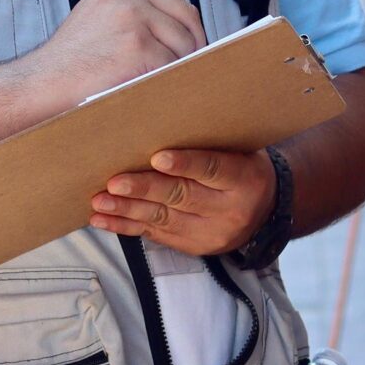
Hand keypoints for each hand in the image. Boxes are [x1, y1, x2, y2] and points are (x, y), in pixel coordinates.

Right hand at [10, 0, 204, 110]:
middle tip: (190, 62)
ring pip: (185, 40)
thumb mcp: (96, 21)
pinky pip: (174, 64)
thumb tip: (174, 31)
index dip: (181, 16)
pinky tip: (156, 86)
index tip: (182, 37)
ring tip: (168, 78)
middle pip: (186, 12)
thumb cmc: (67, 64)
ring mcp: (134, 19)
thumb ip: (129, 15)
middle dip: (192, 40)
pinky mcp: (139, 47)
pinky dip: (169, 79)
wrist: (41, 84)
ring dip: (182, 63)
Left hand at [92, 148, 272, 255]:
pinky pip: (155, 235)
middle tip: (115, 183)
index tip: (157, 158)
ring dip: (128, 210)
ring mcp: (210, 233)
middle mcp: (229, 210)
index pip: (213, 169)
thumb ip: (208, 141)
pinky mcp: (193, 246)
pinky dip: (126, 226)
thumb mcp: (239, 150)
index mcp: (244, 180)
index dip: (185, 164)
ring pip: (163, 219)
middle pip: (182, 197)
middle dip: (145, 189)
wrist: (264, 211)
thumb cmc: (242, 167)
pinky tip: (102, 219)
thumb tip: (160, 119)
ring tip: (100, 201)